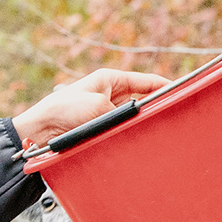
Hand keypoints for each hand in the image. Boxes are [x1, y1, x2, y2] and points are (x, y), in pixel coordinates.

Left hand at [11, 69, 170, 150]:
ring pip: (133, 119)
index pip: (147, 81)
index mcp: (110, 79)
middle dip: (157, 109)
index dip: (166, 87)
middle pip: (143, 100)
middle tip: (174, 117)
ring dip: (143, 125)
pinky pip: (122, 132)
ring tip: (160, 131)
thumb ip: (123, 112)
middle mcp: (110, 94)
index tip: (184, 95)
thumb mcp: (97, 106)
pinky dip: (130, 136)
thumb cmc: (62, 111)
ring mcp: (106, 113)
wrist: (38, 133)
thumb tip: (142, 120)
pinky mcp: (100, 130)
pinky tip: (140, 142)